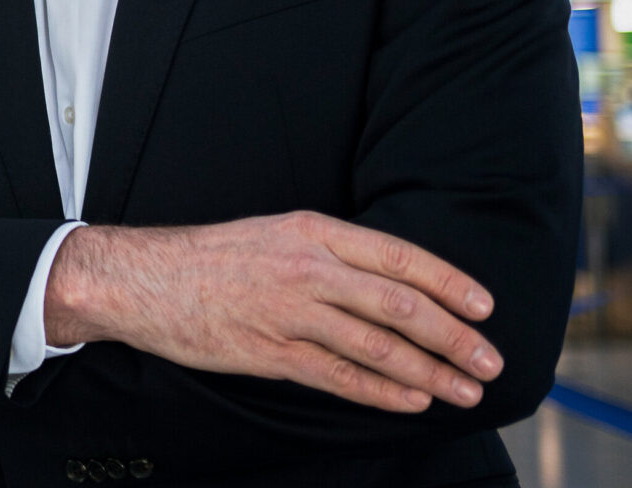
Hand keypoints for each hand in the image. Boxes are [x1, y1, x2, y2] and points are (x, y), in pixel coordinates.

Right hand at [45, 214, 501, 413]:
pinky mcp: (269, 352)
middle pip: (399, 304)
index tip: (484, 307)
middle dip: (453, 336)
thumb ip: (328, 254)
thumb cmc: (210, 257)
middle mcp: (305, 268)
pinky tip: (412, 401)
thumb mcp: (273, 234)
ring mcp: (288, 312)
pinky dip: (382, 392)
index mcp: (309, 231)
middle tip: (489, 361)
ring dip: (429, 371)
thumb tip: (391, 283)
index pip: (397, 255)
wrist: (142, 278)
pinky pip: (339, 376)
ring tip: (464, 389)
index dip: (448, 282)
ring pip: (377, 345)